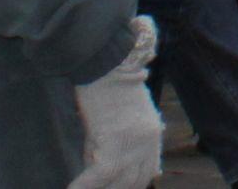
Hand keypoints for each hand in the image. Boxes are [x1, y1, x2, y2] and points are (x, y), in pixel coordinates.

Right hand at [69, 15, 158, 188]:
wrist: (108, 62)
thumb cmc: (109, 86)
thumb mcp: (120, 119)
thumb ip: (117, 145)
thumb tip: (102, 172)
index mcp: (153, 135)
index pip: (148, 172)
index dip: (132, 185)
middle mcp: (149, 142)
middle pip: (135, 181)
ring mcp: (134, 143)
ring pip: (119, 182)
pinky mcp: (115, 140)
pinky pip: (100, 174)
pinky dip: (84, 186)